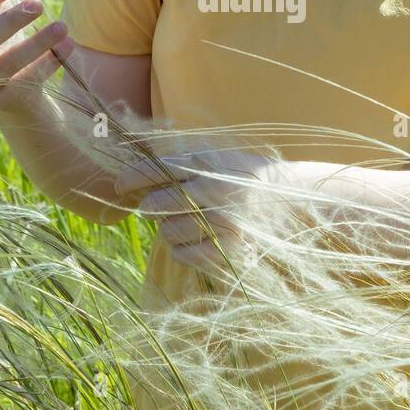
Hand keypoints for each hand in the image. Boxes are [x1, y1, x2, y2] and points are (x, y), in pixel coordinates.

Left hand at [112, 146, 295, 275]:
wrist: (291, 197)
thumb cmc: (245, 173)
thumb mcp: (218, 154)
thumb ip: (183, 157)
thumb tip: (138, 161)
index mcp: (209, 163)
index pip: (158, 169)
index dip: (132, 177)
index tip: (119, 185)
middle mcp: (215, 191)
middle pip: (158, 203)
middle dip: (148, 206)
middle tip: (151, 205)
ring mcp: (223, 221)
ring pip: (169, 232)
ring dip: (166, 228)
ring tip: (177, 221)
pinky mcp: (230, 248)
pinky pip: (185, 255)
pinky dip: (179, 250)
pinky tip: (187, 240)